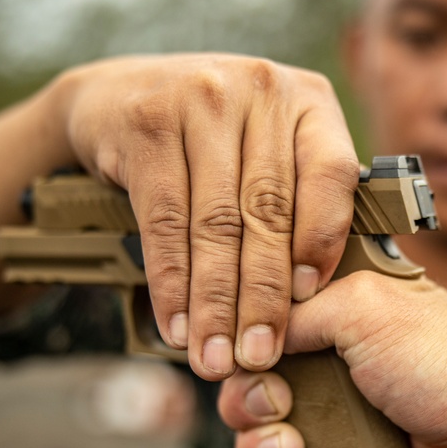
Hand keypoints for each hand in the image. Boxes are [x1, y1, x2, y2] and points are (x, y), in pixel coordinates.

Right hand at [58, 54, 359, 378]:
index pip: (332, 175)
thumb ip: (300, 199)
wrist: (114, 97)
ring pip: (215, 223)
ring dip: (215, 304)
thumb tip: (319, 294)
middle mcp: (260, 90)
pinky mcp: (146, 123)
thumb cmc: (211, 140)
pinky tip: (176, 325)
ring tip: (215, 357)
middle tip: (258, 355)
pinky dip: (170, 283)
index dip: (322, 241)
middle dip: (263, 297)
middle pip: (268, 210)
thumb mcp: (267, 149)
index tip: (311, 300)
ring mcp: (202, 100)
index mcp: (308, 101)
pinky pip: (164, 220)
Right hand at [220, 273, 446, 447]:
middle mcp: (323, 375)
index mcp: (326, 326)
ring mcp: (330, 428)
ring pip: (255, 444)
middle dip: (248, 406)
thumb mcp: (364, 305)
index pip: (255, 339)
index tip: (261, 368)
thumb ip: (297, 311)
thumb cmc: (437, 358)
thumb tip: (247, 341)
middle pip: (246, 393)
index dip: (244, 357)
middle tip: (281, 409)